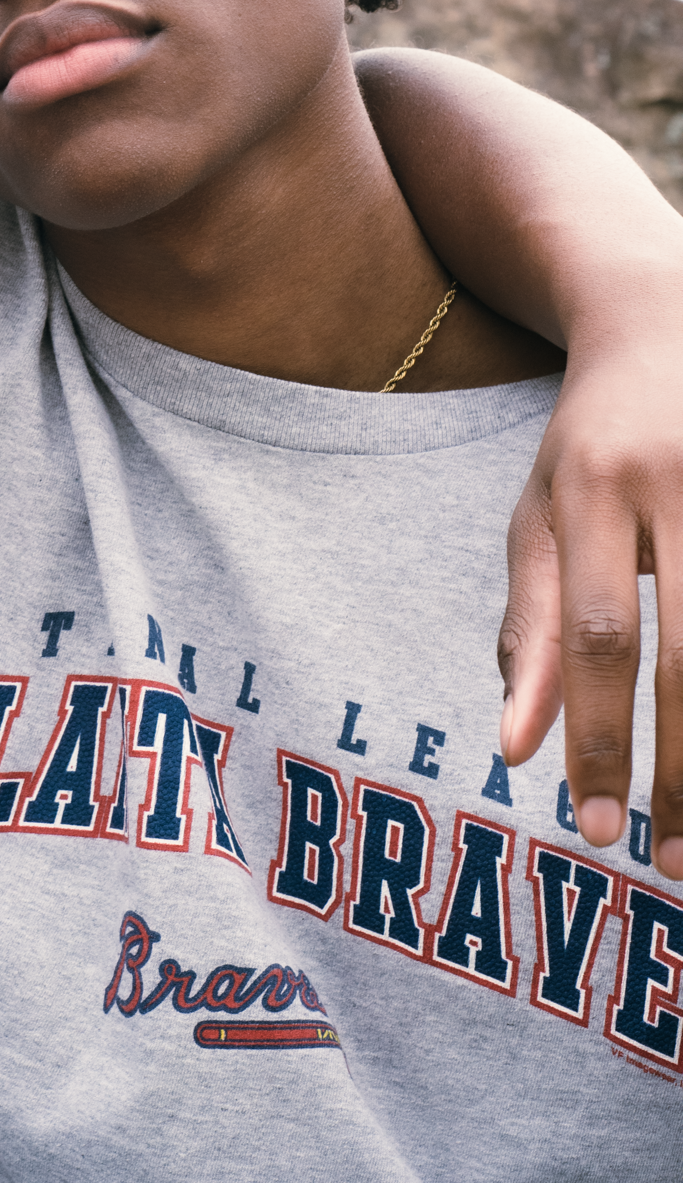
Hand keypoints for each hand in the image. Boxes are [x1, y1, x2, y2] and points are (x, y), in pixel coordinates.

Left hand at [498, 311, 682, 876]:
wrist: (670, 320)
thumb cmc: (593, 445)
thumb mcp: (540, 515)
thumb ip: (530, 628)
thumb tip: (515, 748)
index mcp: (598, 488)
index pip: (599, 637)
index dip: (601, 739)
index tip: (596, 831)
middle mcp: (681, 484)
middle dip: (680, 771)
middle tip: (671, 862)